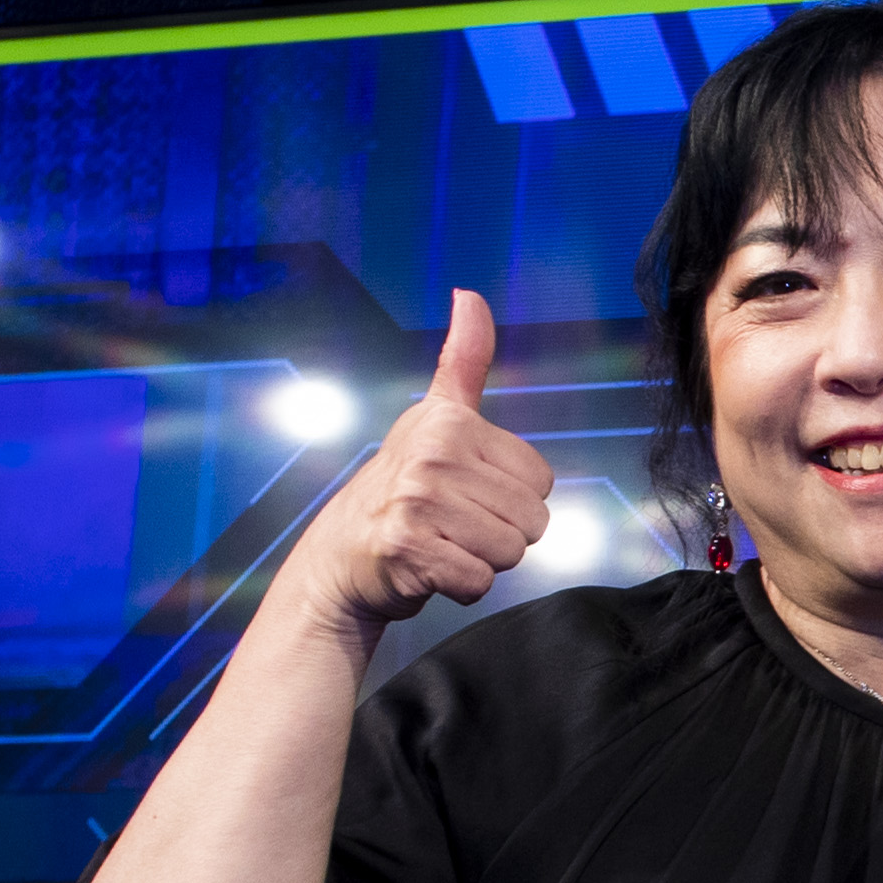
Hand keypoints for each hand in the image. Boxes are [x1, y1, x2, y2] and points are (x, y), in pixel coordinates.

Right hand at [289, 290, 547, 631]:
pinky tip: (428, 568)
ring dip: (481, 559)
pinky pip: (479, 581)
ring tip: (441, 543)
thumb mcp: (434, 417)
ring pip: (511, 551)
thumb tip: (471, 295)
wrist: (340, 558)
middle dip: (500, 532)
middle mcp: (432, 455)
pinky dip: (461, 586)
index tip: (466, 491)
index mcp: (450, 422)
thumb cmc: (399, 490)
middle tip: (452, 524)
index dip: (512, 497)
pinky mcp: (407, 548)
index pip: (542, 480)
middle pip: (533, 520)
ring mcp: (416, 501)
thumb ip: (463, 361)